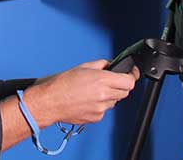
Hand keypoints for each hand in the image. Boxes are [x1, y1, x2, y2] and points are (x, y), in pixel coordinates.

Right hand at [23, 59, 138, 126]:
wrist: (49, 102)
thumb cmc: (62, 84)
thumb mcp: (84, 66)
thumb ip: (102, 65)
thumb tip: (111, 65)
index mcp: (102, 80)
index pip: (129, 81)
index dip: (132, 76)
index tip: (131, 73)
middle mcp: (103, 95)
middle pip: (125, 92)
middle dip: (121, 85)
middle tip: (112, 81)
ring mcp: (100, 108)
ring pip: (115, 101)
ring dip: (110, 95)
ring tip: (94, 91)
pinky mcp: (96, 118)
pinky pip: (105, 110)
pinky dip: (101, 104)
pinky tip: (88, 100)